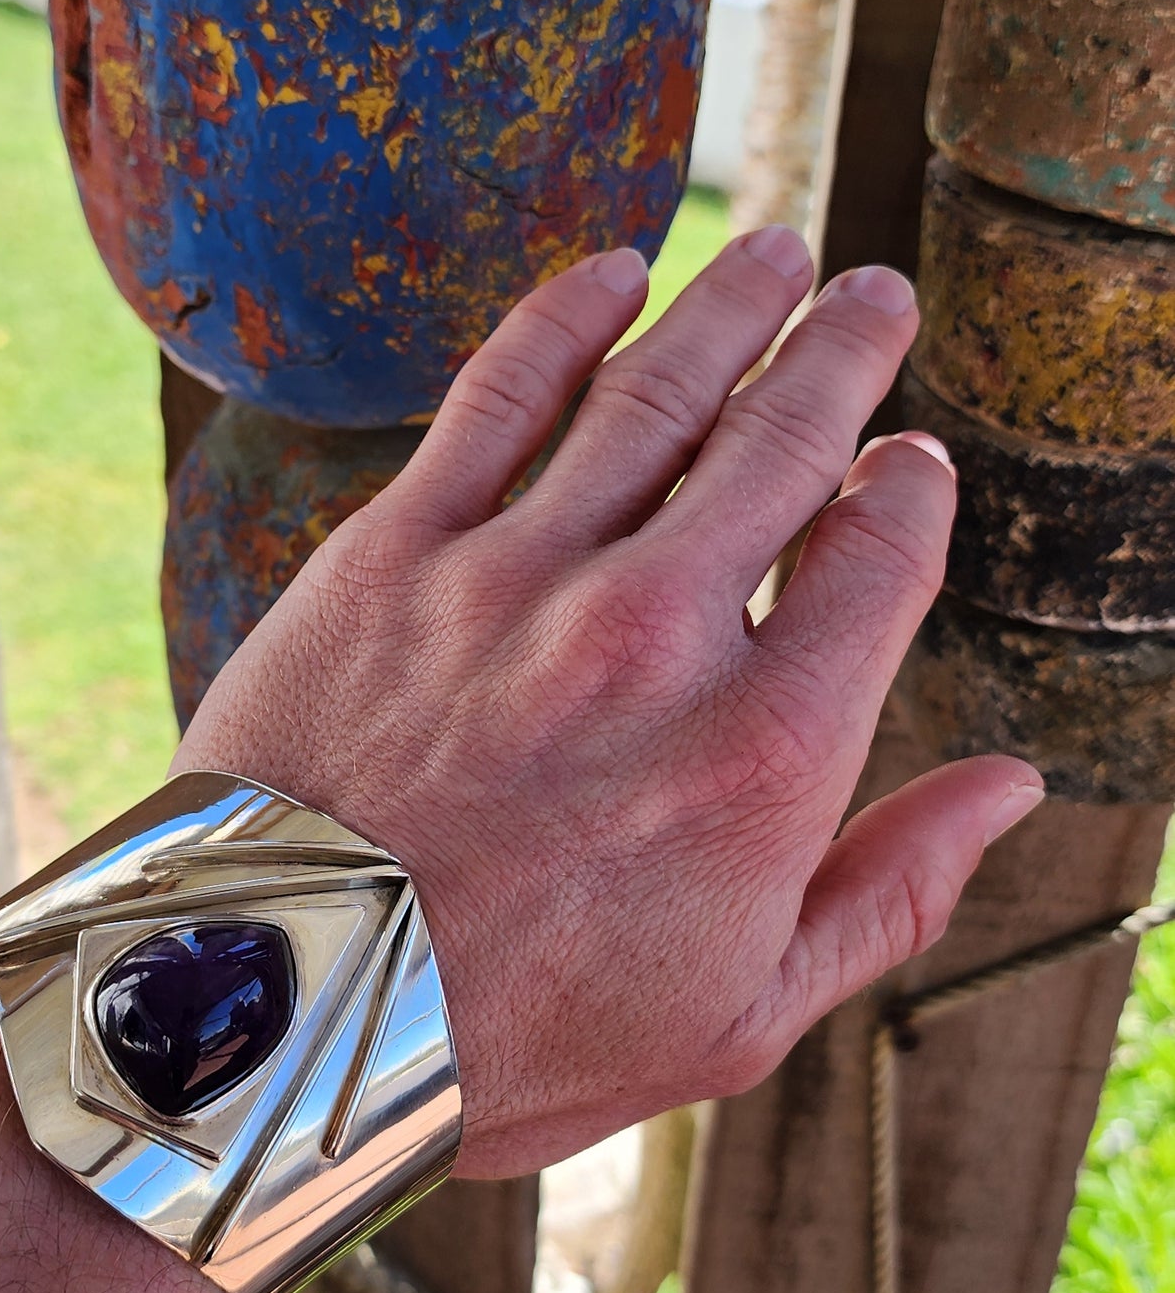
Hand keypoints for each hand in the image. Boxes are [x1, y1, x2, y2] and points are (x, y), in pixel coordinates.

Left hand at [178, 231, 1041, 1174]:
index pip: (879, 557)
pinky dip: (566, 317)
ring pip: (656, 394)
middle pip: (785, 442)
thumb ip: (890, 892)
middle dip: (845, 353)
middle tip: (873, 295)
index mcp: (765, 751)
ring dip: (730, 306)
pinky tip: (611, 271)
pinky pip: (498, 395)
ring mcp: (522, 579)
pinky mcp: (396, 552)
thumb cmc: (518, 1038)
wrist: (278, 1017)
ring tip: (777, 254)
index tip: (911, 459)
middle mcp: (659, 637)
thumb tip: (1013, 789)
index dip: (910, 489)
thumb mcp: (742, 1015)